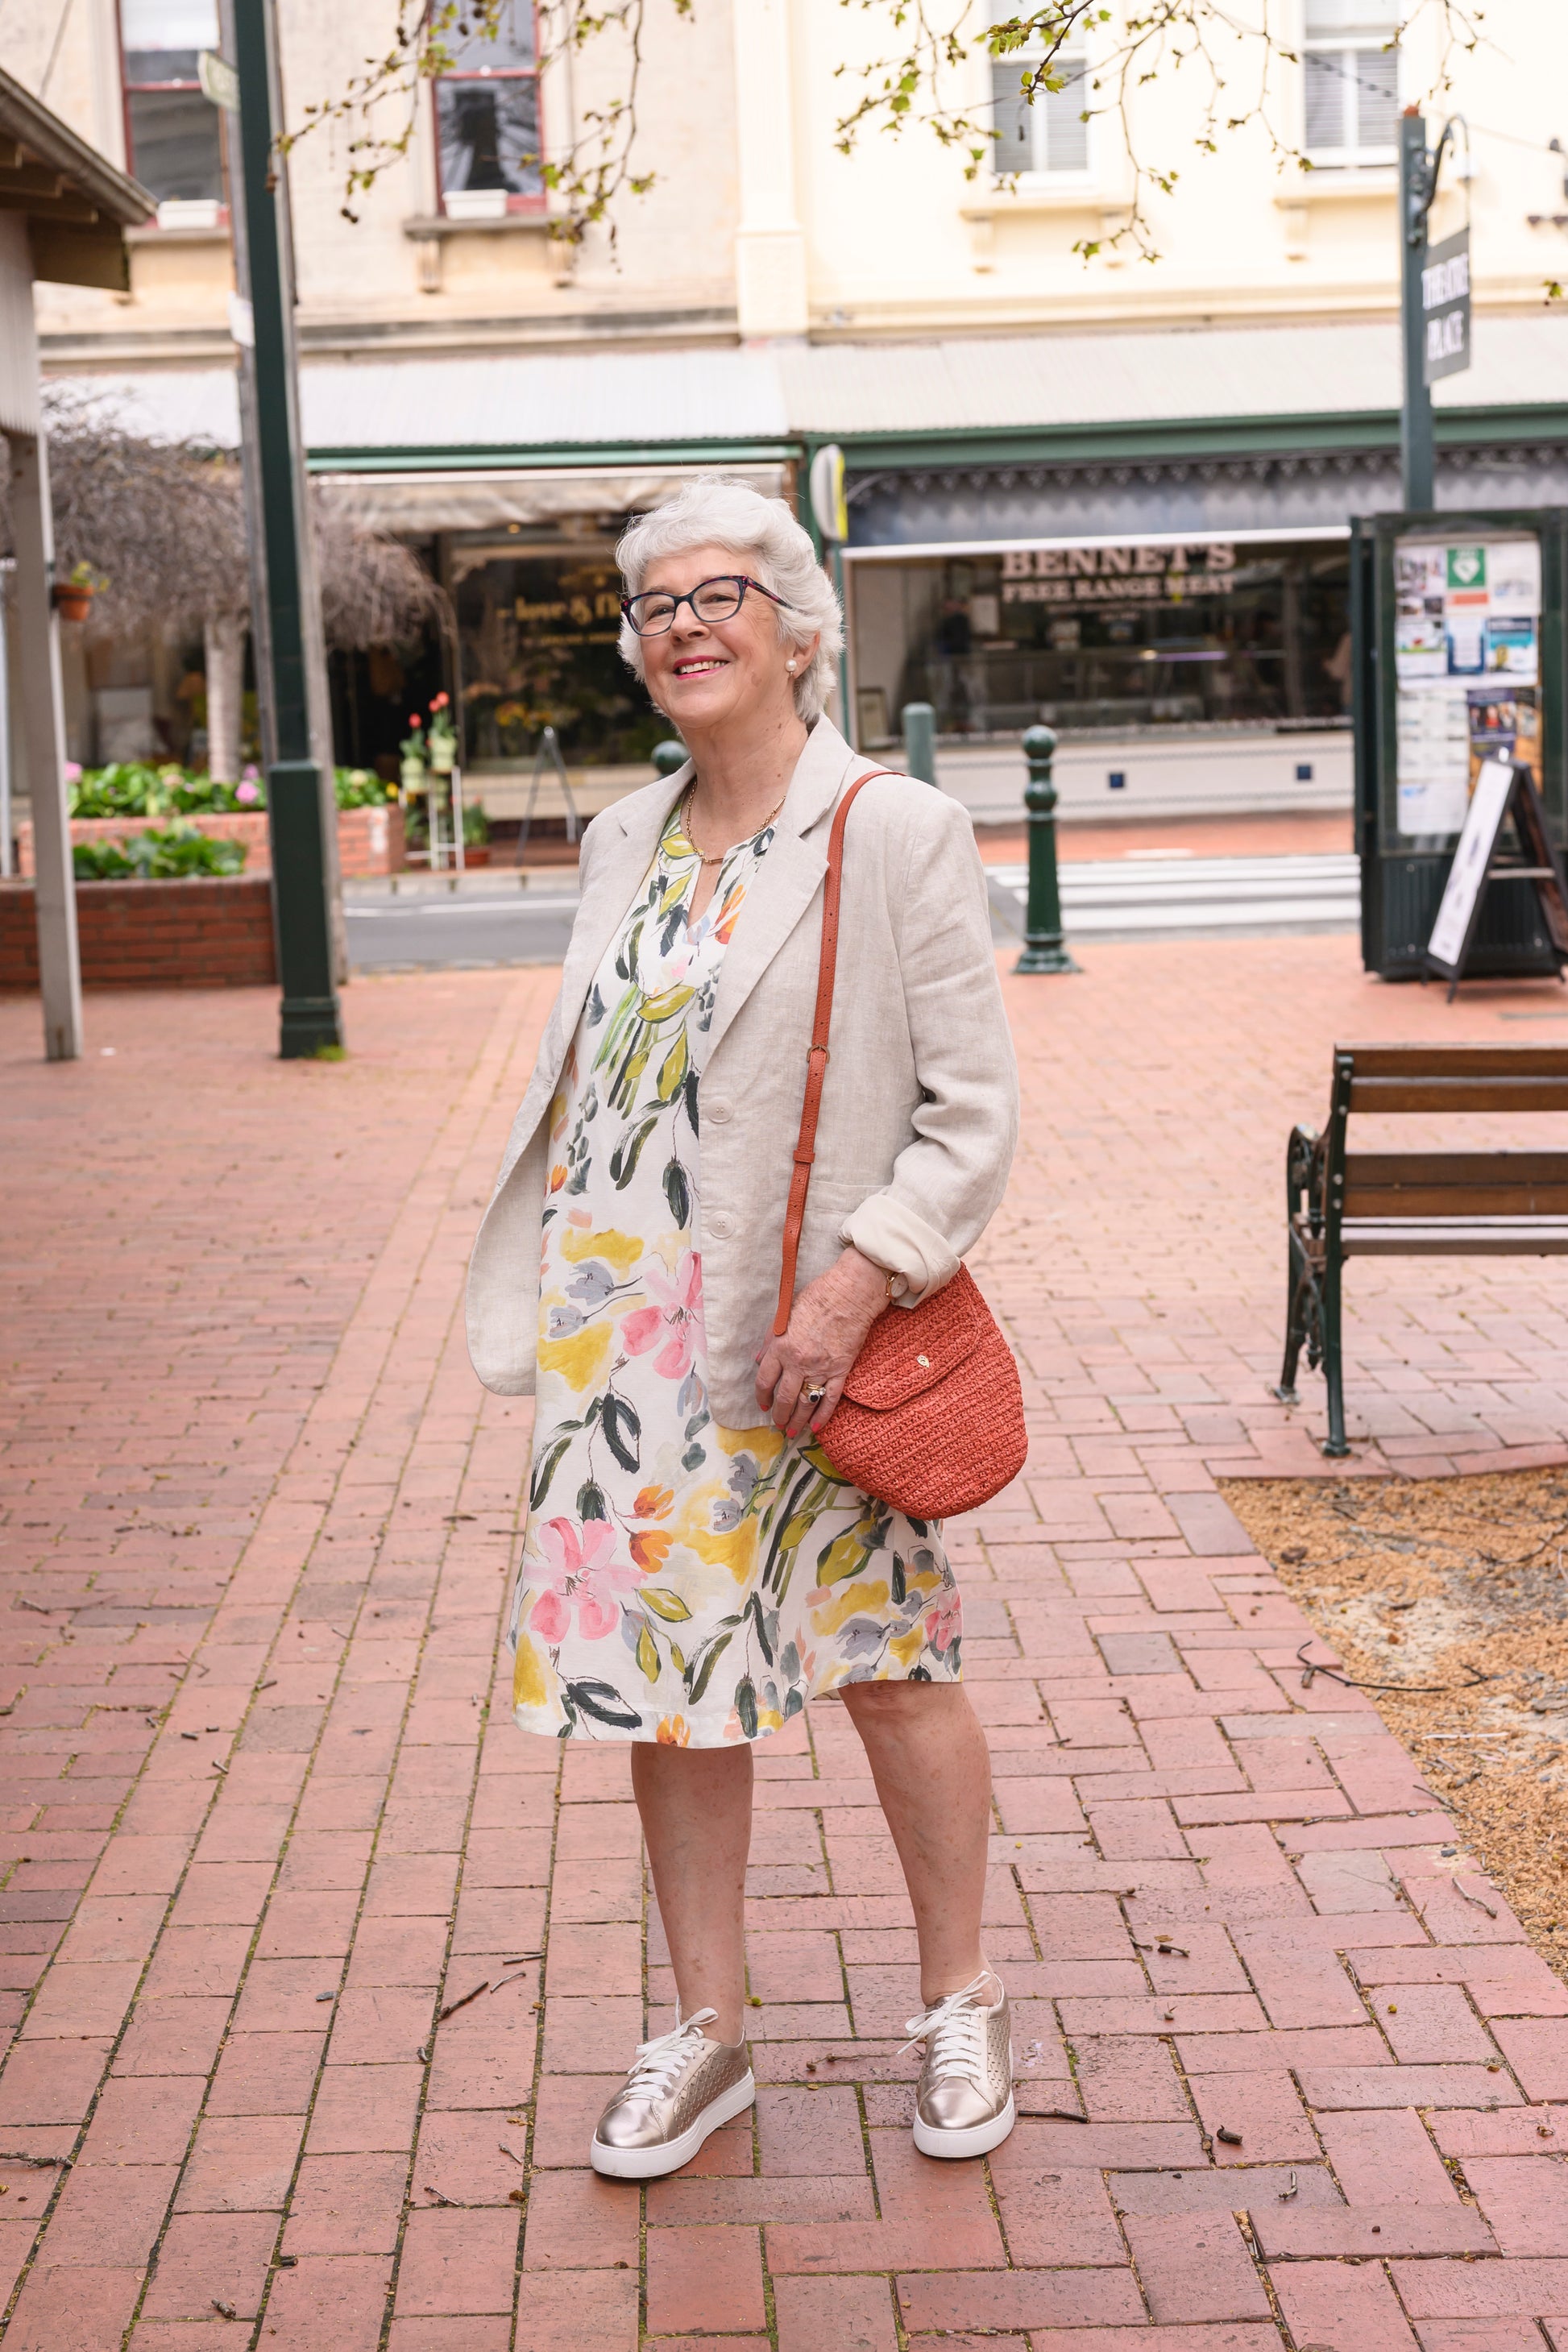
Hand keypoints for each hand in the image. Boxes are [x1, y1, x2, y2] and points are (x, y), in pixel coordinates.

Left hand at [755, 1248, 888, 1437]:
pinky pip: (831, 1398)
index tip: (763, 1405)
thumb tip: (759, 1360)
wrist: (849, 1293)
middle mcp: (799, 1361)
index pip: (764, 1380)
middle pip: (784, 1397)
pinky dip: (823, 1414)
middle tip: (778, 1425)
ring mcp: (821, 1368)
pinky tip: (816, 1426)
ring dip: (797, 1420)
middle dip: (780, 1414)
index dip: (761, 1396)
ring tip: (792, 1432)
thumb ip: (770, 1340)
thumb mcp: (784, 1315)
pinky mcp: (841, 1370)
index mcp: (781, 1347)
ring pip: (806, 1402)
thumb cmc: (816, 1297)